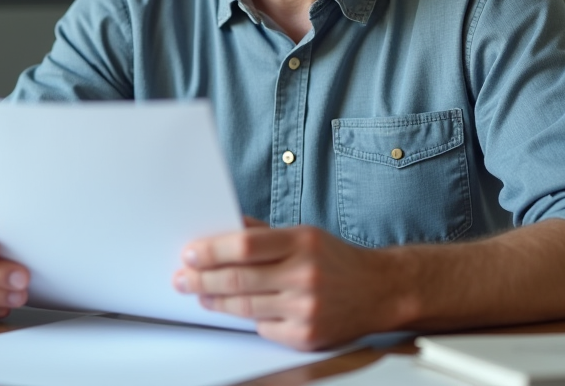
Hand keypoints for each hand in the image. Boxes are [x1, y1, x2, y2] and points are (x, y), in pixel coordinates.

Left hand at [172, 220, 402, 349]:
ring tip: (200, 294)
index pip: (245, 246)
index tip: (190, 253)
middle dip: (202, 279)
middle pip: (238, 279)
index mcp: (302, 242)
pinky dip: (246, 319)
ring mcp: (306, 308)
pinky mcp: (306, 335)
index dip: (212, 251)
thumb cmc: (337, 260)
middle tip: (183, 277)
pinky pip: (262, 328)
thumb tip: (223, 230)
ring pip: (245, 307)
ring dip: (215, 301)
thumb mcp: (304, 235)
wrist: (380, 291)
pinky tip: (232, 311)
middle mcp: (305, 274)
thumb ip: (264, 234)